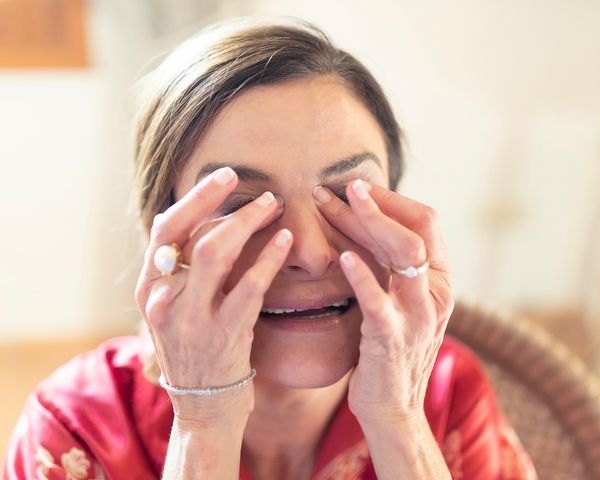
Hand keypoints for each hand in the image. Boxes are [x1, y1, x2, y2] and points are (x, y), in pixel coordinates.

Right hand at [134, 167, 291, 428]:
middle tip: (250, 183)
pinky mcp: (225, 335)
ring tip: (273, 206)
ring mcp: (193, 318)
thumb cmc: (198, 350)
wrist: (205, 408)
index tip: (223, 176)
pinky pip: (250, 285)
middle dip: (218, 199)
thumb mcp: (178, 309)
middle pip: (188, 232)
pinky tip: (286, 240)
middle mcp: (165, 300)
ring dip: (247, 222)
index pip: (165, 228)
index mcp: (151, 288)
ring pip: (215, 252)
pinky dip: (269, 257)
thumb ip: (185, 270)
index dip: (195, 197)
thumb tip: (214, 218)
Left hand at [314, 180, 454, 426]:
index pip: (425, 222)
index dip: (391, 199)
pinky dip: (362, 276)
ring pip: (403, 254)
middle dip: (375, 204)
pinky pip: (379, 301)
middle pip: (412, 231)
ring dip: (367, 223)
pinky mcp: (393, 339)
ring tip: (334, 202)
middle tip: (337, 186)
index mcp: (439, 279)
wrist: (394, 409)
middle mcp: (436, 292)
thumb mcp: (398, 300)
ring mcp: (418, 316)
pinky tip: (340, 257)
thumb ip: (389, 265)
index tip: (356, 186)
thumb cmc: (388, 348)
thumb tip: (363, 221)